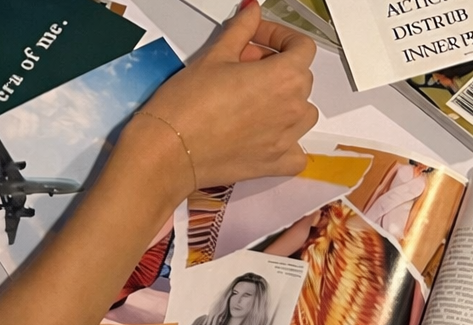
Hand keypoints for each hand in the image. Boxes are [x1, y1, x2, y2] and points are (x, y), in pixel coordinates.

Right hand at [124, 1, 317, 197]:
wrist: (170, 150)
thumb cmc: (187, 106)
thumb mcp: (215, 56)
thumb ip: (241, 31)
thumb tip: (251, 13)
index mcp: (284, 77)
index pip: (302, 47)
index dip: (280, 37)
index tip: (259, 38)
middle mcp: (294, 109)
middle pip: (300, 78)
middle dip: (275, 65)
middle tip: (243, 65)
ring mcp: (289, 138)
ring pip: (302, 112)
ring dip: (284, 100)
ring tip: (251, 98)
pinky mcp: (277, 163)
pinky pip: (297, 152)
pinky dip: (287, 141)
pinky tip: (264, 132)